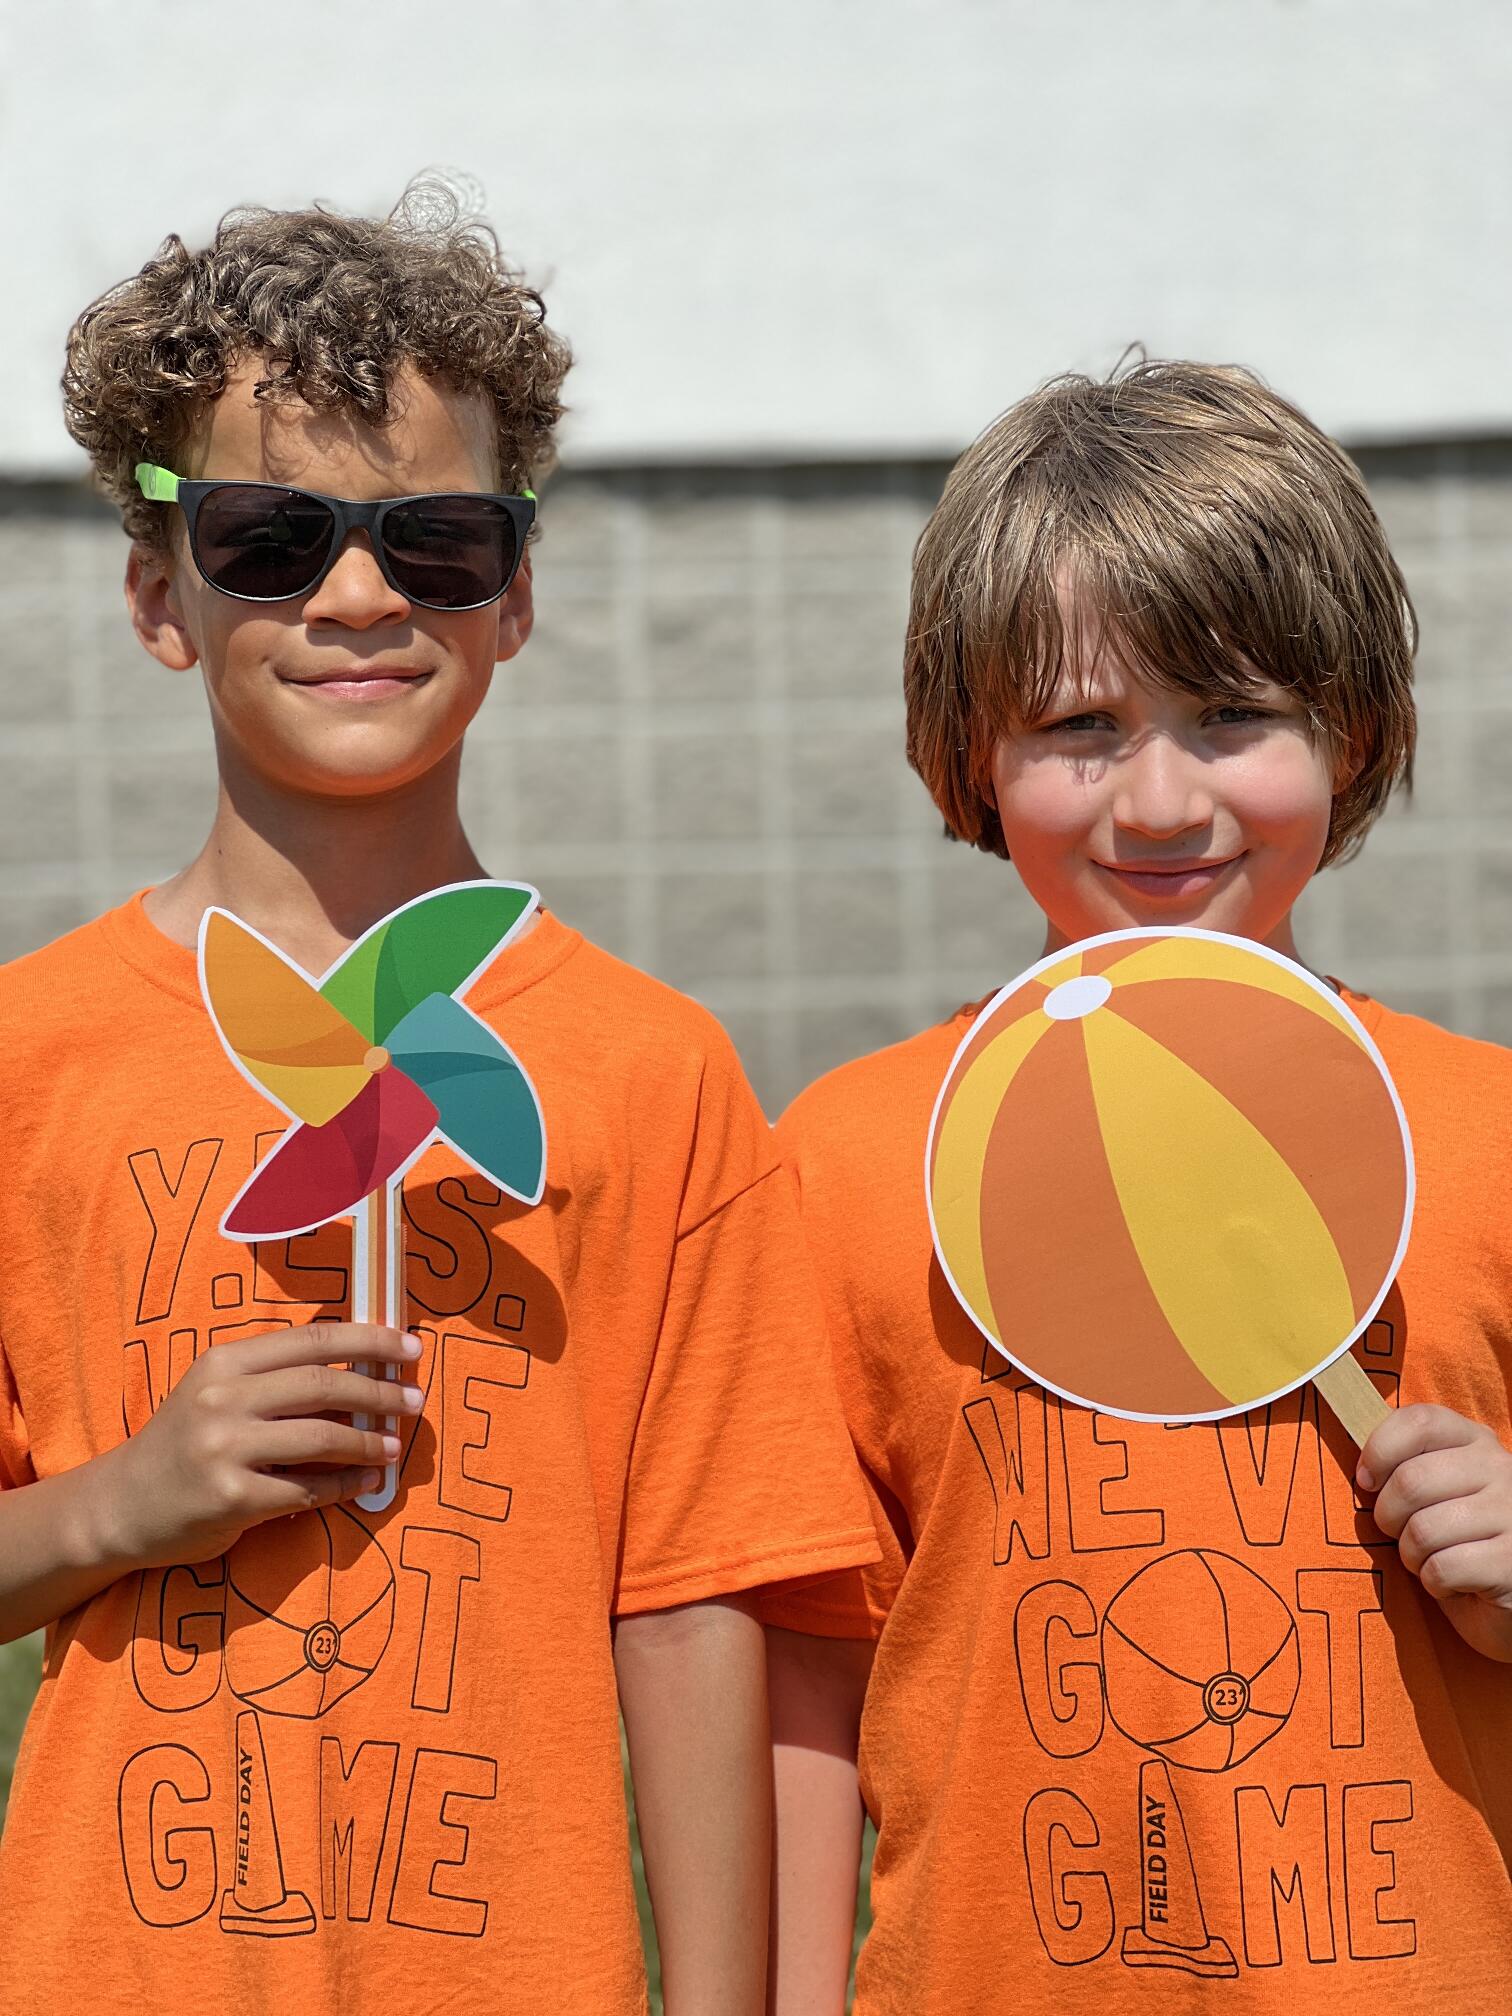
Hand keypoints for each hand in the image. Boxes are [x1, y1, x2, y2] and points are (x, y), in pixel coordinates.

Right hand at [99, 1323, 422, 1568]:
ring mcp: (225, 1449)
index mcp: (224, 1361)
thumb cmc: (183, 1443)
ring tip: (395, 1445)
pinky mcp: (232, 1498)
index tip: (409, 1347)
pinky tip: (366, 1480)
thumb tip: (362, 1371)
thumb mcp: (217, 1392)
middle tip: (415, 1400)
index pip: (313, 1340)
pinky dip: (345, 1484)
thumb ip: (276, 1378)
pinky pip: (308, 1488)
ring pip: (322, 1436)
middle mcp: (223, 1398)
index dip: (370, 1341)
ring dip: (369, 1441)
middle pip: (324, 1384)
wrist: (121, 1505)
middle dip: (381, 1391)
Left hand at [1358, 1404, 1511, 1661]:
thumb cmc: (1460, 1537)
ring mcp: (1511, 1515)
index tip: (1369, 1481)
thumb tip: (1365, 1469)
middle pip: (1411, 1480)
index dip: (1380, 1449)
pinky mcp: (1510, 1564)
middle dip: (1389, 1516)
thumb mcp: (1439, 1488)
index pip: (1420, 1421)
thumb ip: (1408, 1464)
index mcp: (1478, 1442)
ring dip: (1412, 1554)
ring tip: (1431, 1558)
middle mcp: (1501, 1470)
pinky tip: (1455, 1582)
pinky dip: (1434, 1583)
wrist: (1506, 1590)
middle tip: (1400, 1532)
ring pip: (1423, 1530)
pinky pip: (1442, 1568)